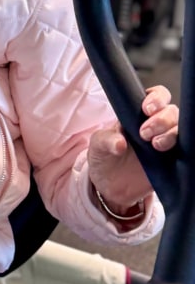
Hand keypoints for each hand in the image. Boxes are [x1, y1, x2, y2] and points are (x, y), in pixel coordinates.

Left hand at [87, 84, 178, 214]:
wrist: (109, 187)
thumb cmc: (104, 157)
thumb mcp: (98, 144)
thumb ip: (107, 140)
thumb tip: (120, 144)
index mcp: (137, 113)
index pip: (156, 96)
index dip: (156, 98)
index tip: (147, 109)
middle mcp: (155, 125)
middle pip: (172, 112)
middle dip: (162, 119)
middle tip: (144, 132)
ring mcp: (165, 142)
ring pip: (180, 130)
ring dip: (170, 134)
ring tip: (155, 145)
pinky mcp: (171, 162)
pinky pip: (185, 152)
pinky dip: (181, 151)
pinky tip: (169, 156)